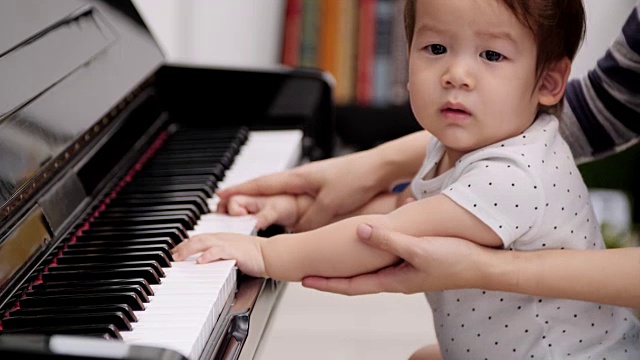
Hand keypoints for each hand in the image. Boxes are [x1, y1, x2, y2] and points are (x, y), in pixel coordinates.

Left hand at [171, 233, 266, 277]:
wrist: (270, 254)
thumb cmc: (255, 257)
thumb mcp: (234, 255)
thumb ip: (221, 257)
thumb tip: (207, 265)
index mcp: (223, 238)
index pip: (200, 238)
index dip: (186, 244)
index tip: (176, 252)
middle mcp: (224, 238)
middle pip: (198, 238)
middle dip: (183, 247)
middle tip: (172, 256)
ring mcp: (229, 244)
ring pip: (204, 242)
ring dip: (189, 249)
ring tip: (179, 257)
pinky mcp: (235, 251)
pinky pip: (218, 251)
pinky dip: (208, 255)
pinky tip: (200, 261)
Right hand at [216, 152, 386, 230]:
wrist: (380, 169)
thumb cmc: (357, 178)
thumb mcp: (330, 203)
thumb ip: (311, 220)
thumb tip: (297, 233)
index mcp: (299, 178)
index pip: (262, 184)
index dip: (239, 190)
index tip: (220, 195)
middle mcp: (302, 180)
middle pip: (266, 189)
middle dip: (244, 197)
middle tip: (225, 206)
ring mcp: (311, 185)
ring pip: (280, 196)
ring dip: (263, 202)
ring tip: (246, 212)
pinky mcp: (323, 192)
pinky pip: (297, 202)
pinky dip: (285, 208)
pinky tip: (284, 216)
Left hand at [301, 224, 490, 294]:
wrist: (484, 265)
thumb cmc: (456, 262)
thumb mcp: (419, 249)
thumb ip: (389, 240)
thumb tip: (360, 231)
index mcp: (394, 280)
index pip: (352, 286)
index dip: (327, 284)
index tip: (305, 280)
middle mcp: (397, 277)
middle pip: (357, 279)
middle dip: (333, 276)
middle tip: (311, 271)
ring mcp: (406, 270)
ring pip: (370, 268)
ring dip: (351, 264)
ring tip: (332, 257)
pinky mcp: (416, 260)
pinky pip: (387, 256)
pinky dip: (373, 250)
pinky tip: (372, 237)